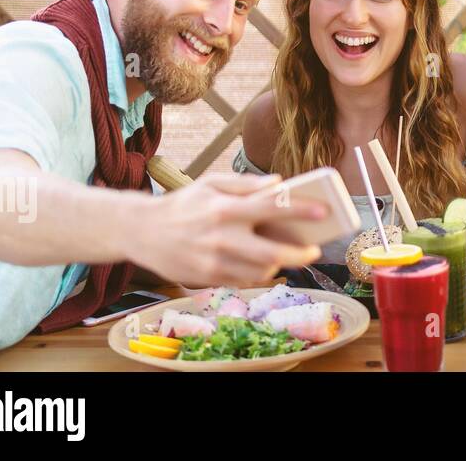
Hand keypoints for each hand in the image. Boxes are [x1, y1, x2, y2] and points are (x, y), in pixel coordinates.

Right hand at [132, 172, 324, 286]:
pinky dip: (259, 274)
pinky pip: (244, 281)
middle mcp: (220, 237)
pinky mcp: (207, 278)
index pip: (271, 208)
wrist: (141, 230)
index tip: (323, 211)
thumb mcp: (211, 183)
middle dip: (301, 254)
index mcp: (225, 209)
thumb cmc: (184, 203)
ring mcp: (213, 262)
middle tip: (314, 249)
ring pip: (261, 272)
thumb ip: (246, 184)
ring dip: (281, 265)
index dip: (301, 210)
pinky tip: (264, 265)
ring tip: (288, 255)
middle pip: (273, 254)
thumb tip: (278, 183)